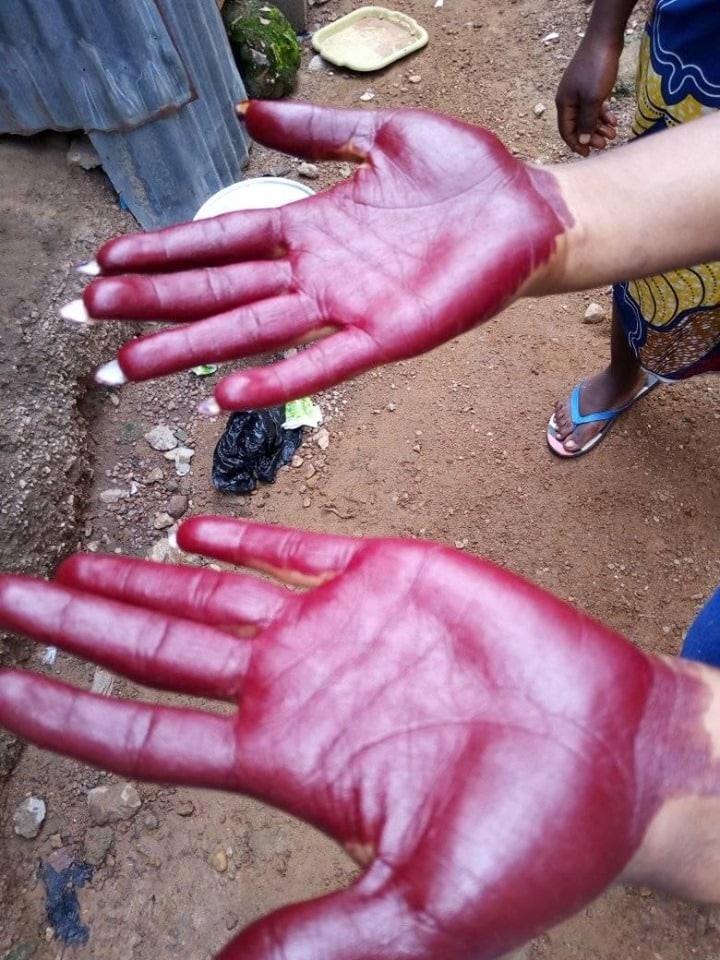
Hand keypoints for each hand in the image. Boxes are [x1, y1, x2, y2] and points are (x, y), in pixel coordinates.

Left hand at [0, 517, 709, 958]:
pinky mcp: (389, 574)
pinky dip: (243, 537)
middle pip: (157, 652)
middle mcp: (295, 687)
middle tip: (6, 599)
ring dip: (140, 578)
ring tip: (73, 568)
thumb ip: (325, 938)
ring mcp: (337, 627)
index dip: (67, 711)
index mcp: (288, 759)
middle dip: (76, 625)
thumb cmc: (536, 838)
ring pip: (211, 595)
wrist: (617, 756)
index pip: (147, 736)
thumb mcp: (426, 913)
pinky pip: (297, 550)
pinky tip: (191, 531)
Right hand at [67, 101, 569, 409]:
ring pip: (252, 330)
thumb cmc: (462, 175)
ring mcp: (349, 308)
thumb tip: (246, 111)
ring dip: (188, 348)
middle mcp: (317, 272)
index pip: (220, 238)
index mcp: (311, 225)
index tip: (104, 260)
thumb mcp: (379, 135)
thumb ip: (312, 131)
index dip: (162, 249)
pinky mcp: (389, 336)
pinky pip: (323, 363)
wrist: (529, 211)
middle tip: (87, 320)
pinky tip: (226, 395)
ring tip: (128, 366)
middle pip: (219, 290)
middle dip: (151, 304)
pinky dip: (276, 380)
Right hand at [555, 38, 620, 154]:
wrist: (605, 39)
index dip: (575, 144)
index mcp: (564, 104)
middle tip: (605, 145)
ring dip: (599, 127)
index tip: (587, 154)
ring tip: (613, 133)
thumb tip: (581, 141)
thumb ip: (586, 122)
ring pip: (588, 116)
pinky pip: (594, 106)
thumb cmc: (596, 70)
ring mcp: (579, 92)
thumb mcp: (593, 99)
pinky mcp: (590, 85)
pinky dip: (603, 114)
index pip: (566, 131)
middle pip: (578, 125)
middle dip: (591, 136)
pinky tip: (613, 119)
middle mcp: (569, 100)